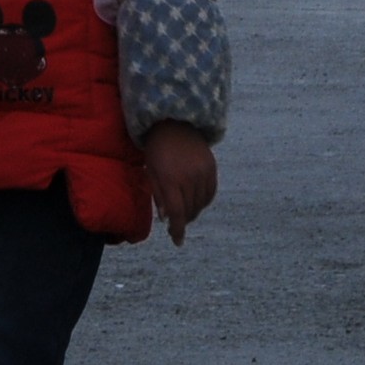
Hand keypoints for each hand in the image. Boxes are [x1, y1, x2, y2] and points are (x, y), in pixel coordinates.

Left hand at [141, 123, 218, 243]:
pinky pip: (211, 193)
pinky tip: (196, 202)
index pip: (178, 213)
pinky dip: (204, 201)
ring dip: (193, 212)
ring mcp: (203, 172)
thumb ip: (159, 195)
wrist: (175, 122)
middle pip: (190, 210)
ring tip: (185, 212)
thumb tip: (166, 218)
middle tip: (176, 223)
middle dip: (183, 221)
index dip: (178, 230)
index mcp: (171, 179)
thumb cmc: (157, 148)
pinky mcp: (212, 167)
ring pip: (201, 204)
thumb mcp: (152, 171)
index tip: (177, 241)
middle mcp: (190, 177)